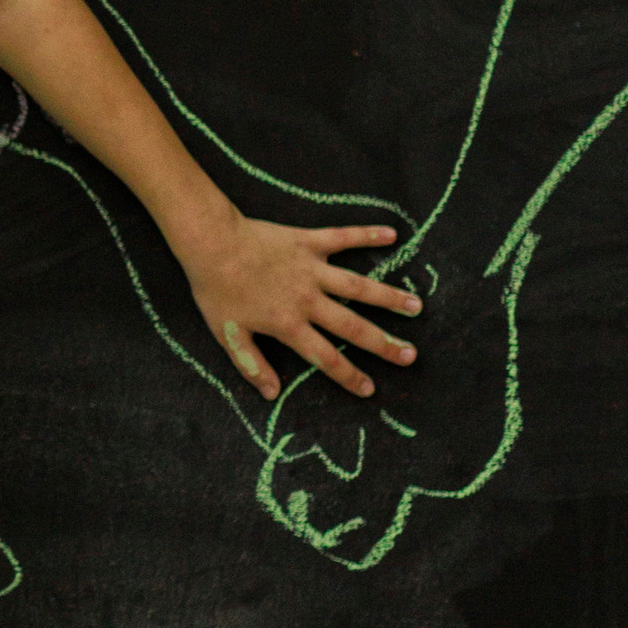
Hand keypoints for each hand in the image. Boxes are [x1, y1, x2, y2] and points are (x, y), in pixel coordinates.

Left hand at [183, 207, 420, 403]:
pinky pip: (343, 237)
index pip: (325, 358)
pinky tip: (392, 234)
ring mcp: (312, 269)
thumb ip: (252, 364)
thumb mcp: (227, 334)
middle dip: (383, 343)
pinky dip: (367, 234)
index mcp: (289, 324)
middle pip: (353, 326)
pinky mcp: (309, 241)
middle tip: (410, 355)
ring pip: (358, 286)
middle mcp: (308, 299)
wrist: (211, 243)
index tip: (370, 389)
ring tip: (416, 306)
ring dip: (388, 296)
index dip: (348, 376)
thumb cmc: (216, 289)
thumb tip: (271, 393)